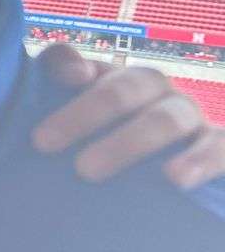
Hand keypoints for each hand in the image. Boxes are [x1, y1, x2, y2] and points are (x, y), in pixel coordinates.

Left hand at [31, 44, 219, 188]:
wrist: (167, 184)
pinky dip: (199, 160)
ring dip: (129, 141)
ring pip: (166, 118)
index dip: (65, 71)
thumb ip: (60, 82)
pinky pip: (218, 147)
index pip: (86, 66)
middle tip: (44, 144)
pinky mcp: (218, 145)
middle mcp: (154, 89)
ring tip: (91, 170)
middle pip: (123, 90)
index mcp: (116, 78)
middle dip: (84, 114)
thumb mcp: (75, 120)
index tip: (44, 94)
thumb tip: (73, 73)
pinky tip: (177, 179)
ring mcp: (189, 115)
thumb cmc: (104, 147)